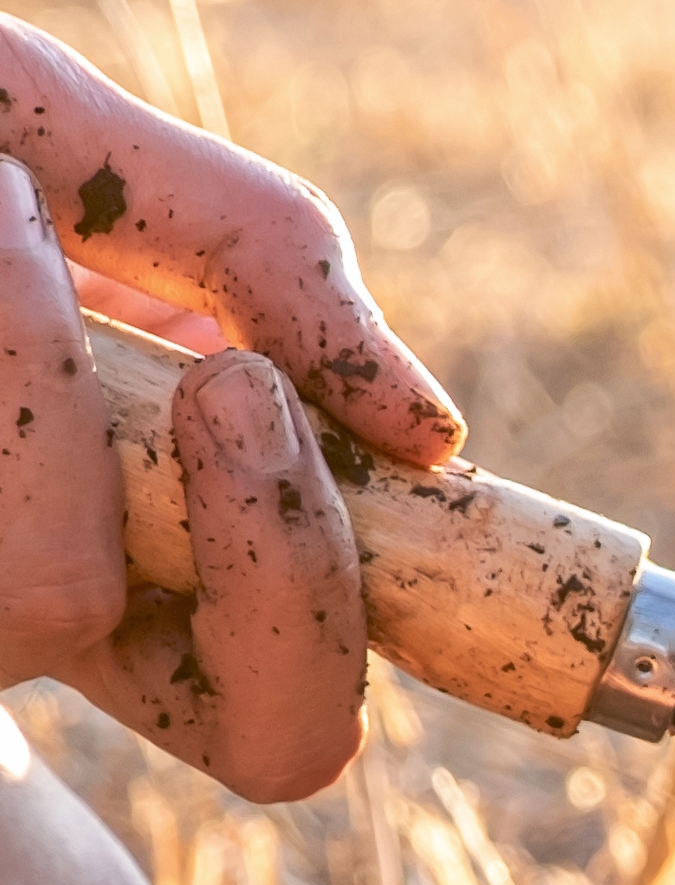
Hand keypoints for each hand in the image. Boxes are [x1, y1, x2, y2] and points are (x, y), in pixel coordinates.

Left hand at [0, 15, 462, 799]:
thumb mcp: (74, 149)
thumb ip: (263, 260)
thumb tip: (424, 432)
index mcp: (117, 560)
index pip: (290, 710)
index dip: (350, 611)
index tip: (353, 428)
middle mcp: (20, 619)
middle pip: (263, 735)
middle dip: (282, 556)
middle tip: (226, 375)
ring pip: (52, 603)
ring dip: (53, 373)